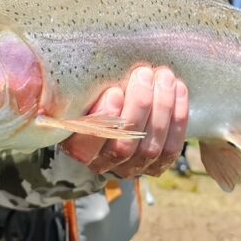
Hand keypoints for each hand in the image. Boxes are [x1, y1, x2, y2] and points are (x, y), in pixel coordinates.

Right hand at [62, 65, 188, 177]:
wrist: (129, 101)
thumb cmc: (99, 91)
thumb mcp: (84, 89)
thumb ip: (79, 88)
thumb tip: (62, 74)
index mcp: (78, 147)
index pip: (85, 147)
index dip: (103, 120)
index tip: (114, 92)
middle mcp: (104, 163)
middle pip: (123, 146)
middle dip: (138, 106)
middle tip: (144, 74)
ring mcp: (133, 167)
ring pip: (150, 148)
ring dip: (161, 108)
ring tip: (164, 77)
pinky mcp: (158, 165)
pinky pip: (171, 147)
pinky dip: (178, 117)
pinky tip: (178, 89)